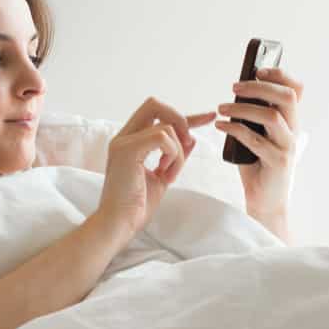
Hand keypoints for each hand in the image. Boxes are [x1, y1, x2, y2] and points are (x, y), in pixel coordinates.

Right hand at [97, 98, 218, 237]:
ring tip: (169, 174)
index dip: (186, 116)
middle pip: (154, 104)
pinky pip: (161, 137)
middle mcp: (123, 137)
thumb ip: (174, 156)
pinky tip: (165, 173)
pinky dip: (172, 155)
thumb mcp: (163, 176)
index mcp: (129, 141)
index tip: (209, 117)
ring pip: (165, 126)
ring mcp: (123, 142)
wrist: (119, 224)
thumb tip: (191, 138)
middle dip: (179, 120)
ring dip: (177, 151)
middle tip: (186, 144)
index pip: (157, 115)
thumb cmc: (136, 205)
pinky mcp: (126, 150)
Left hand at [214, 66, 304, 236]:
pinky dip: (234, 128)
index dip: (280, 75)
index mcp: (291, 122)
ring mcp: (287, 147)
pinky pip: (255, 139)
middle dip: (259, 87)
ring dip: (243, 108)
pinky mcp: (277, 162)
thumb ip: (255, 117)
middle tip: (234, 87)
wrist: (265, 202)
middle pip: (286, 97)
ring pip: (271, 116)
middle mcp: (293, 131)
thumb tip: (237, 92)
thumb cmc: (257, 166)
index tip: (258, 70)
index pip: (296, 89)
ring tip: (222, 108)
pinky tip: (221, 126)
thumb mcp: (258, 135)